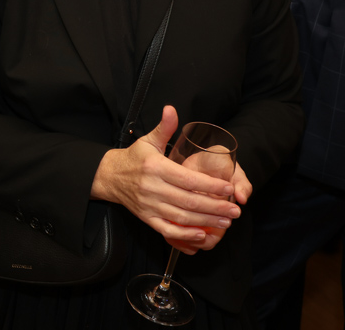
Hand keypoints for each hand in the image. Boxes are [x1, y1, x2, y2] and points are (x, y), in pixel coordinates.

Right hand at [91, 106, 239, 249]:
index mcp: (156, 168)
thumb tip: (171, 109)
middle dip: (215, 207)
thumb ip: (164, 127)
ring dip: (206, 222)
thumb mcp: (147, 140)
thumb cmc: (134, 158)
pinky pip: (167, 230)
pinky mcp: (146, 218)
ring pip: (182, 217)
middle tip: (235, 211)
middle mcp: (153, 188)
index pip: (188, 179)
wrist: (109, 176)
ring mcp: (149, 205)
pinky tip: (202, 235)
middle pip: (189, 201)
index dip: (210, 186)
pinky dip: (185, 235)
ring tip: (226, 222)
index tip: (229, 188)